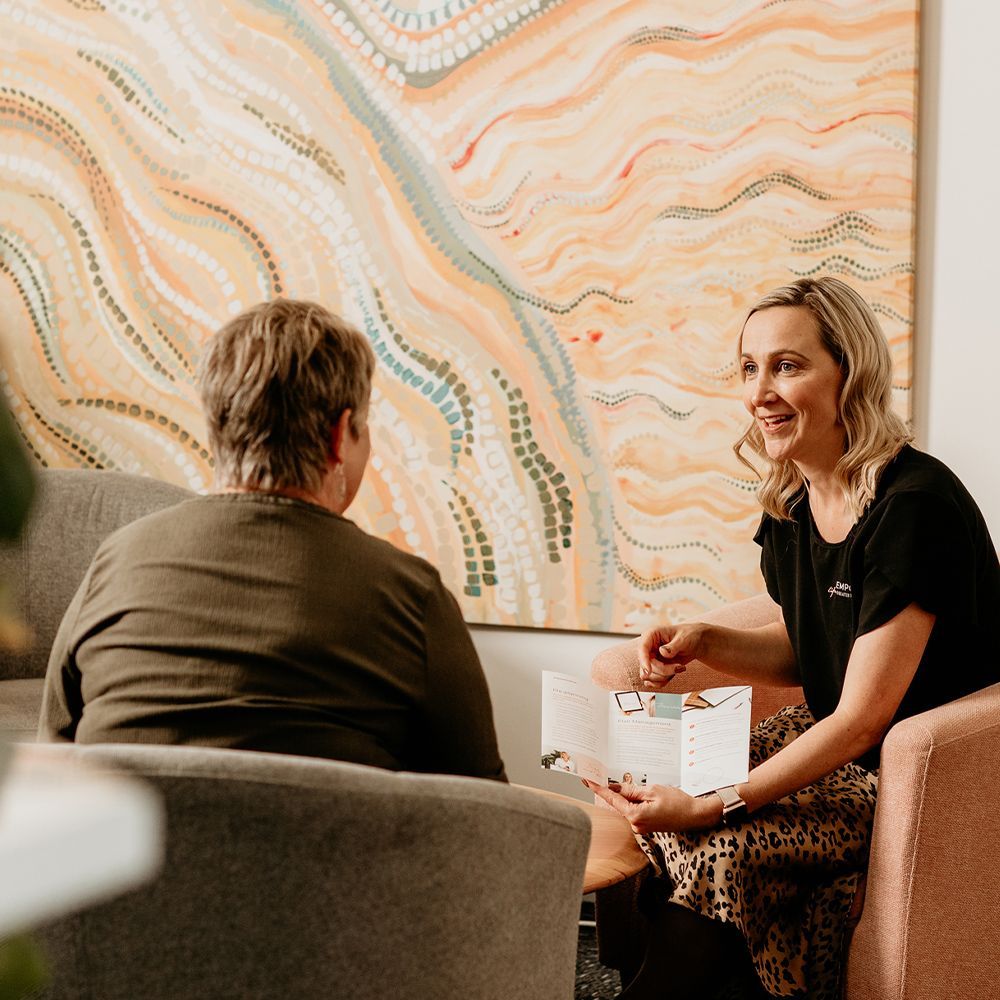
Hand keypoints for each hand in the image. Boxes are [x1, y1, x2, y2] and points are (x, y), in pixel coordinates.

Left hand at [582, 779, 719, 833]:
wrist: (696, 816)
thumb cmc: (678, 803)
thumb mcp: (653, 791)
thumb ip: (632, 790)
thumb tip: (616, 788)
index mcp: (636, 815)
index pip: (613, 799)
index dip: (599, 788)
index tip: (588, 781)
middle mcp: (636, 824)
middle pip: (619, 803)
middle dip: (614, 790)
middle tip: (605, 776)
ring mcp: (641, 827)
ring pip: (628, 806)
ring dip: (628, 795)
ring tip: (638, 786)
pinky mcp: (646, 825)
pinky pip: (635, 810)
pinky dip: (635, 801)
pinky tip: (641, 794)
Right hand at [637, 622, 706, 687]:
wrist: (695, 642)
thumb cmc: (688, 636)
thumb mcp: (683, 639)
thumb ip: (673, 646)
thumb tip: (662, 652)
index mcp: (651, 635)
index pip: (642, 648)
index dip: (644, 661)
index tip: (649, 671)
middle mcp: (648, 648)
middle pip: (645, 666)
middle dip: (663, 670)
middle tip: (679, 666)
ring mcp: (650, 659)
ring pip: (648, 676)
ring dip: (664, 676)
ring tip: (679, 667)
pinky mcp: (655, 669)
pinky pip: (652, 682)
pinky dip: (663, 682)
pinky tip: (674, 673)